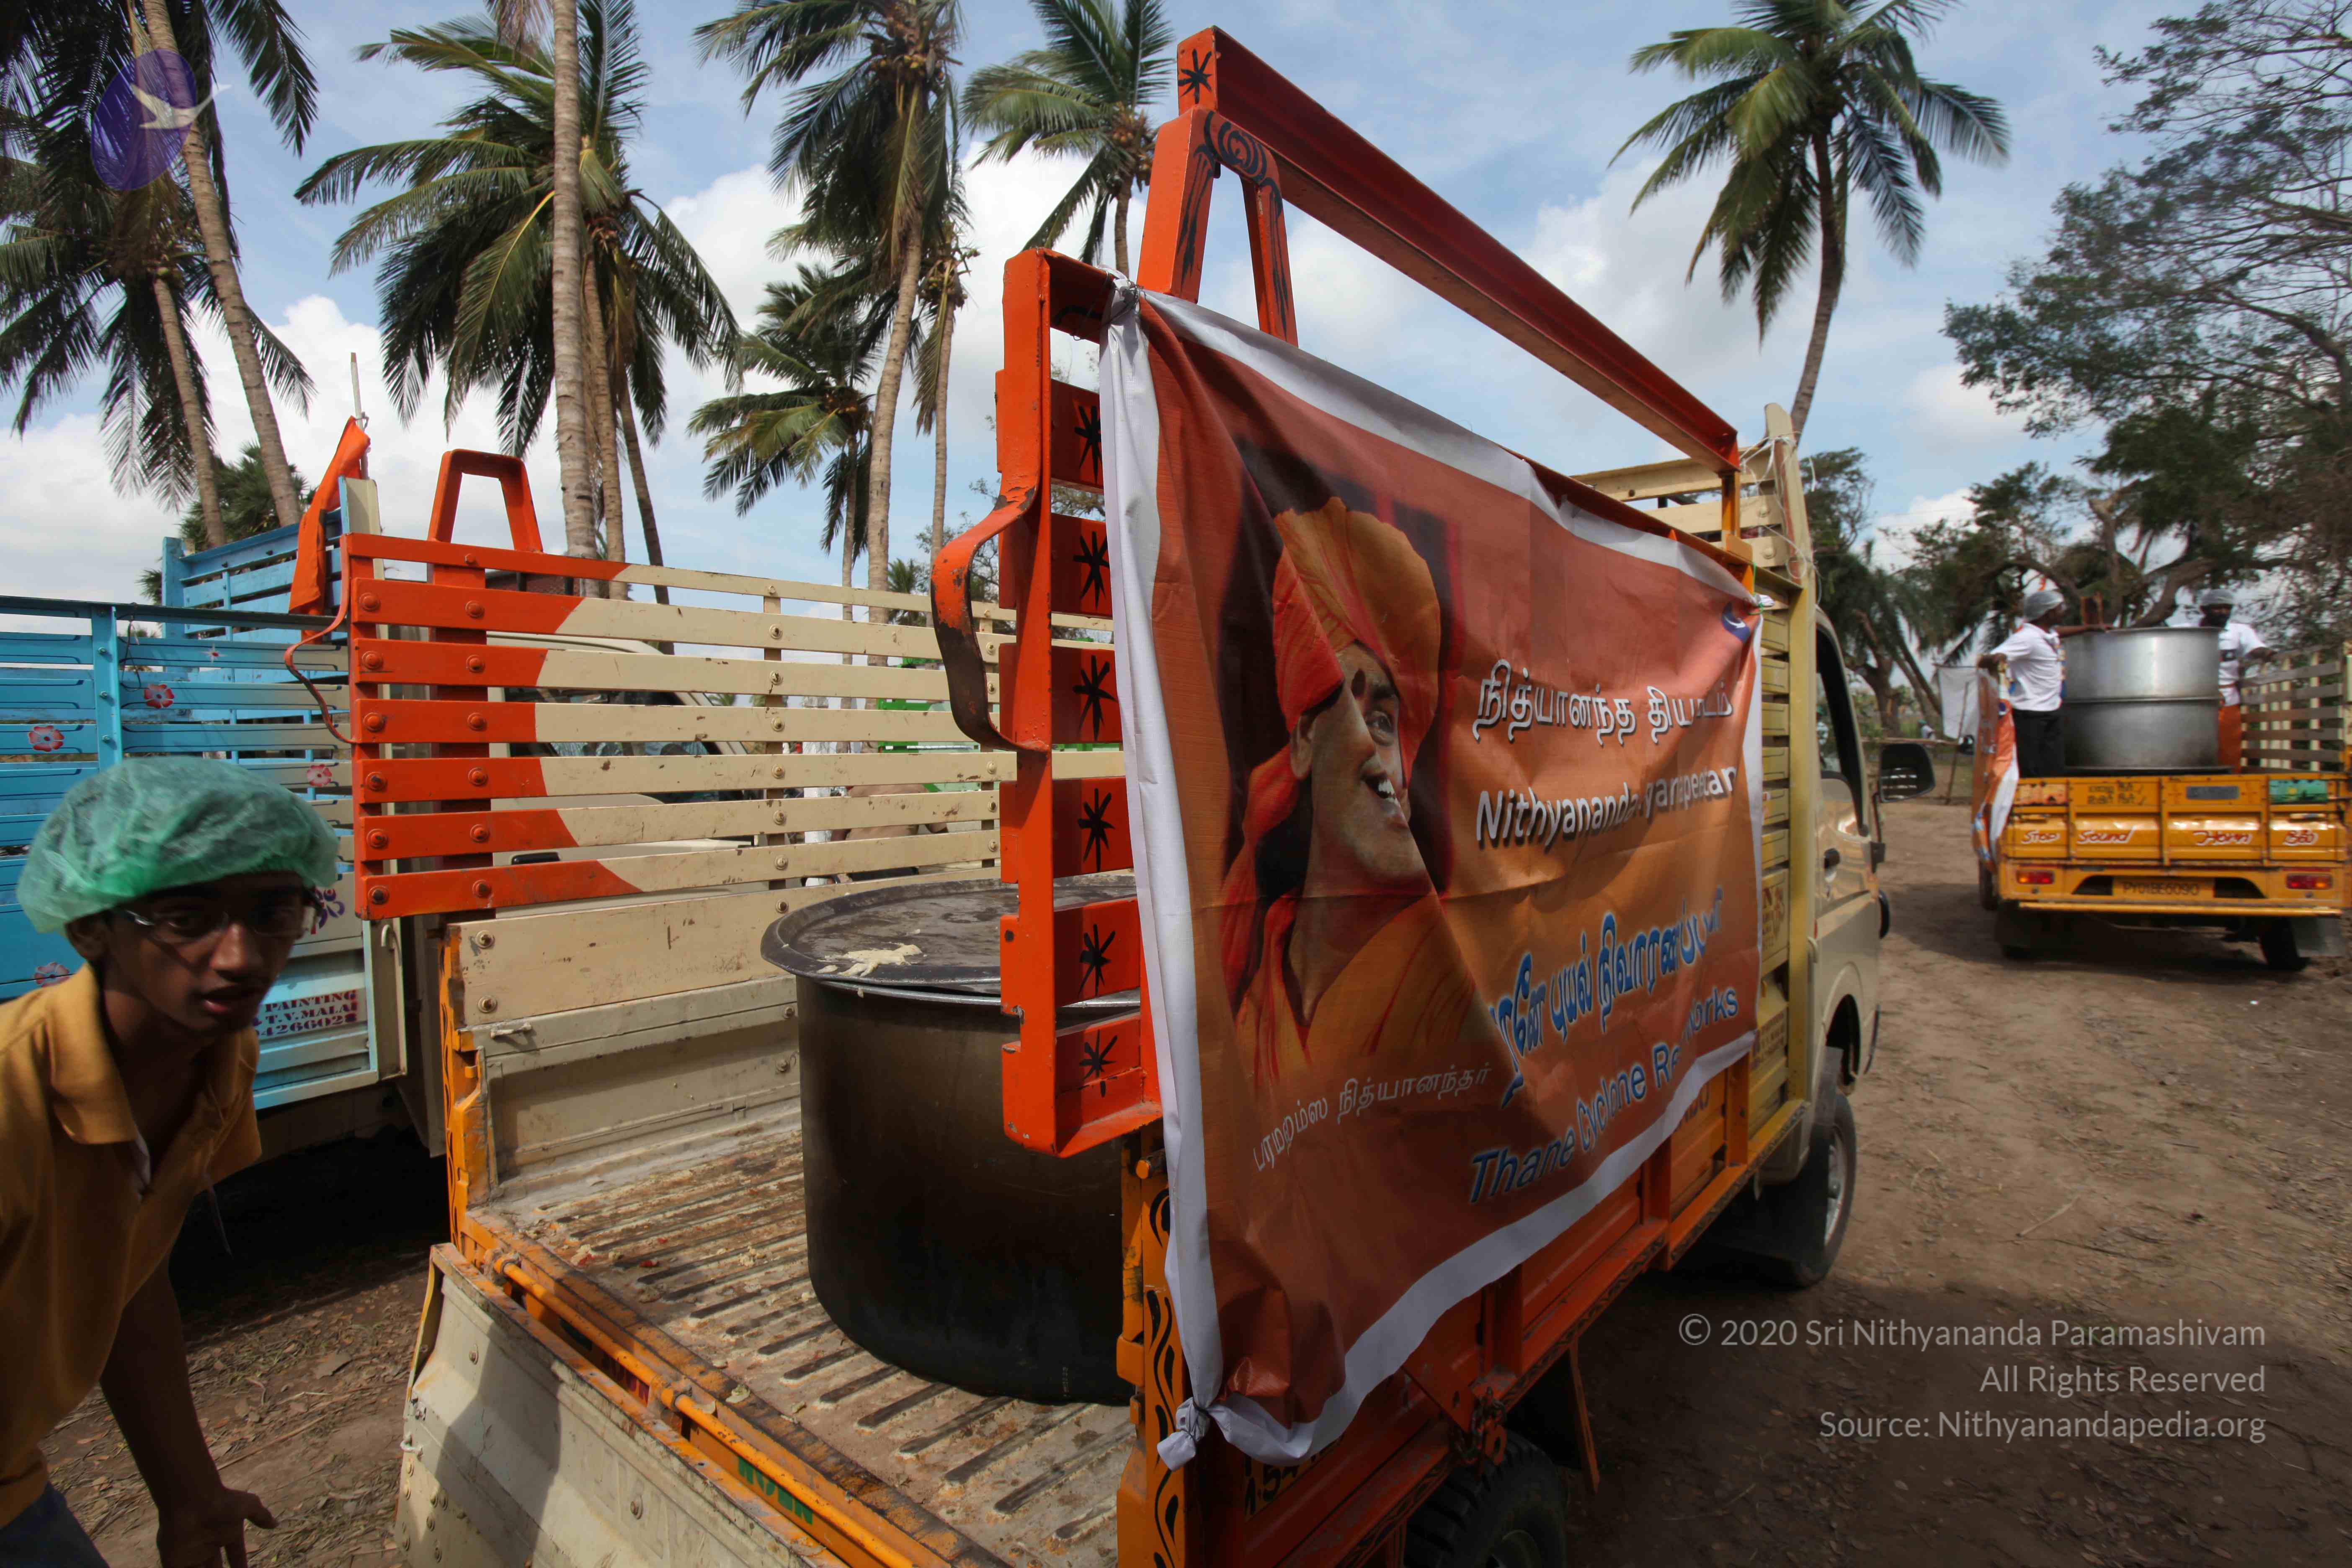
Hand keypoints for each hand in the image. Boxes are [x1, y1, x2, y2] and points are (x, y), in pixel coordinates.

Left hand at [156, 1486, 275, 1567]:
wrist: (192, 1499)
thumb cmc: (221, 1501)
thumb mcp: (248, 1505)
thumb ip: (261, 1515)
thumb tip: (275, 1523)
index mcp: (225, 1534)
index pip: (236, 1554)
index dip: (240, 1564)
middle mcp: (208, 1544)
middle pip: (216, 1567)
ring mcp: (191, 1553)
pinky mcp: (175, 1561)